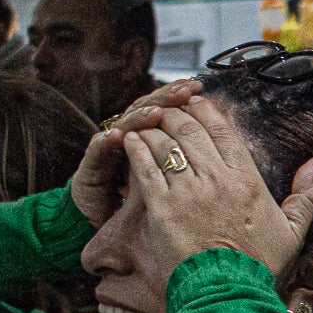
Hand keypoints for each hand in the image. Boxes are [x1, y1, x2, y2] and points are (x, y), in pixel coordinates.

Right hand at [68, 80, 201, 228]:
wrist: (103, 225)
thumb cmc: (143, 206)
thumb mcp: (172, 186)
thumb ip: (189, 163)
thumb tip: (221, 145)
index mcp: (154, 138)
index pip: (168, 109)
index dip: (181, 98)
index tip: (198, 87)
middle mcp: (131, 136)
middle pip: (147, 107)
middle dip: (166, 98)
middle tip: (183, 88)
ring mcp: (108, 149)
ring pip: (124, 122)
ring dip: (140, 116)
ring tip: (155, 111)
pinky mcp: (91, 167)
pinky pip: (98, 151)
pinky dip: (106, 142)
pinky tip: (116, 136)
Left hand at [124, 99, 312, 282]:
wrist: (229, 296)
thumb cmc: (261, 267)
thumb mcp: (294, 230)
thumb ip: (307, 194)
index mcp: (247, 180)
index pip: (223, 130)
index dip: (206, 110)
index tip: (196, 102)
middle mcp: (217, 179)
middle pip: (190, 129)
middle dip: (176, 113)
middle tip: (167, 108)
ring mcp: (188, 193)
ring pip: (165, 143)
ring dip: (153, 127)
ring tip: (146, 121)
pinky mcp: (162, 209)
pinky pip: (145, 168)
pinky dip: (136, 149)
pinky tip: (129, 140)